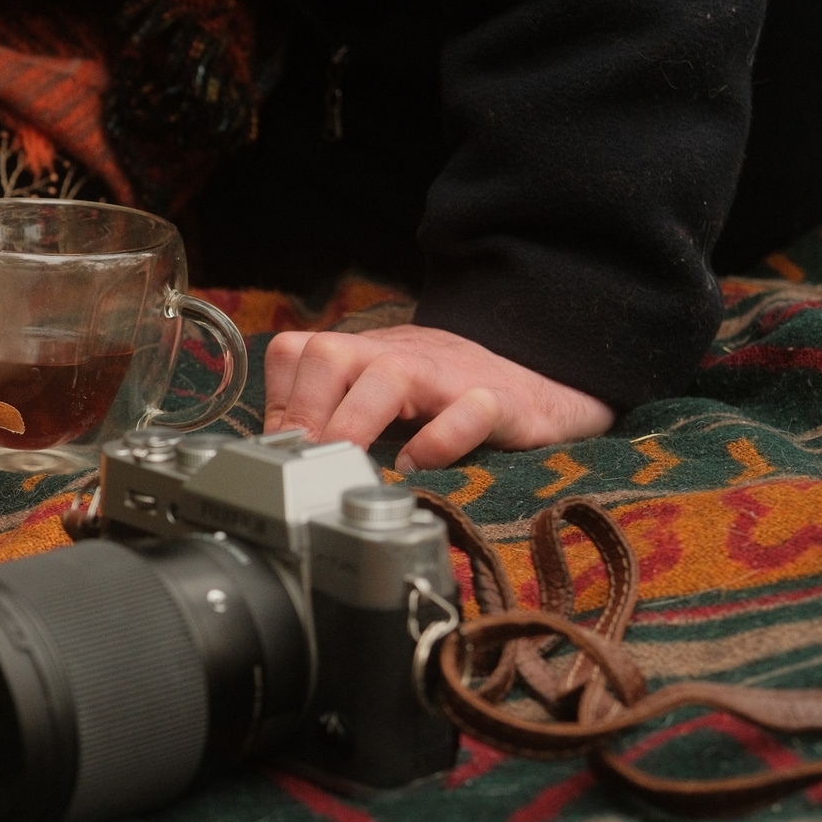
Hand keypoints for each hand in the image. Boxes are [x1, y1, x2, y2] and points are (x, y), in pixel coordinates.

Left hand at [261, 324, 614, 471]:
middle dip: (307, 408)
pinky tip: (419, 469)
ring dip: (355, 422)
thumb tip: (279, 457)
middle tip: (307, 461)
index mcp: (365, 354)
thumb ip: (335, 411)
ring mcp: (448, 376)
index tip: (279, 450)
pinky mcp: (499, 403)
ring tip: (349, 464)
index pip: (297, 352)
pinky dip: (440, 441)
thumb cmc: (449, 396)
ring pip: (389, 375)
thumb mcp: (382, 394)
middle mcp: (398, 356)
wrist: (543, 383)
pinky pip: (467, 411)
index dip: (278, 400)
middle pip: (330, 353)